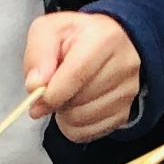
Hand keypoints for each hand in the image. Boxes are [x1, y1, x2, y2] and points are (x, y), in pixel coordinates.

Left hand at [23, 12, 144, 143]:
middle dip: (57, 100)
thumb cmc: (74, 36)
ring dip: (65, 114)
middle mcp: (124, 65)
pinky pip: (90, 133)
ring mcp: (128, 91)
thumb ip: (37, 55)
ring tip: (66, 94)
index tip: (37, 98)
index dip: (52, 93)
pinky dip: (74, 126)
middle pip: (79, 101)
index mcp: (104, 39)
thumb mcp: (48, 30)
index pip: (77, 75)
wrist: (105, 42)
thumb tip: (35, 87)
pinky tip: (74, 108)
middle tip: (54, 87)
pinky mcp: (125, 112)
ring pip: (83, 120)